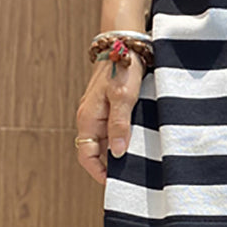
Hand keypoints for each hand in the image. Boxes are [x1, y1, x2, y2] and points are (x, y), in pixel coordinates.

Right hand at [75, 52, 144, 183]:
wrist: (125, 42)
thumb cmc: (123, 67)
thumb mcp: (123, 98)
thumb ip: (119, 125)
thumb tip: (117, 154)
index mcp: (88, 118)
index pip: (86, 155)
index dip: (98, 172)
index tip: (115, 184)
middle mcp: (91, 117)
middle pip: (96, 151)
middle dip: (110, 165)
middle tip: (130, 177)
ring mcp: (101, 111)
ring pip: (107, 140)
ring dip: (119, 151)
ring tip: (138, 162)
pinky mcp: (112, 105)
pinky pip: (115, 128)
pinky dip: (124, 137)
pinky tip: (140, 141)